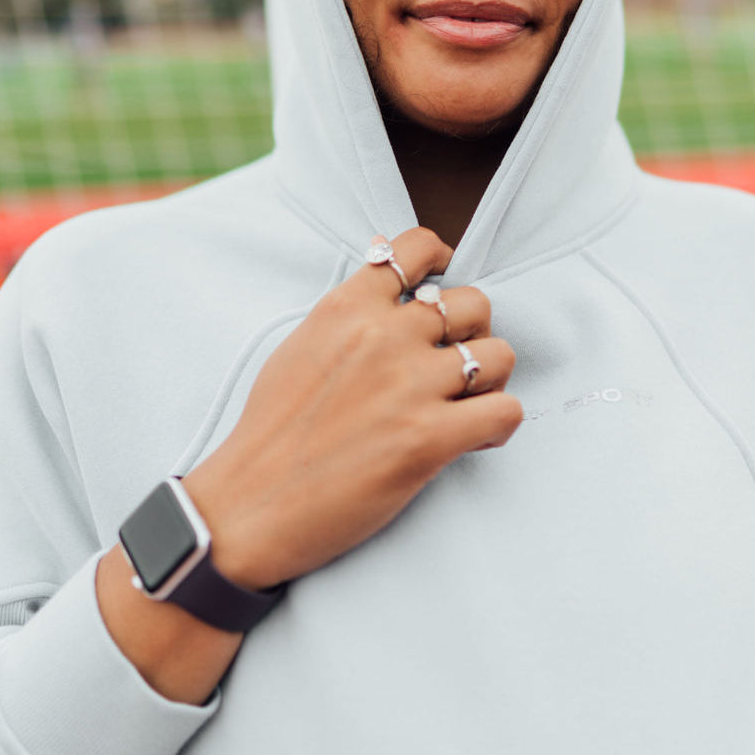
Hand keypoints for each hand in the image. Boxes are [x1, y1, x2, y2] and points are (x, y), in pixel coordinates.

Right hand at [184, 227, 520, 589]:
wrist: (249, 505)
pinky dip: (498, 424)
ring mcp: (409, 386)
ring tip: (468, 402)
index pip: (415, 249)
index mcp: (346, 308)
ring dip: (491, 379)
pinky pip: (505, 411)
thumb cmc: (270, 433)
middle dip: (472, 331)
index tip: (443, 284)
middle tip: (454, 361)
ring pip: (498, 355)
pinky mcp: (429, 438)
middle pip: (473, 304)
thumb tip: (385, 282)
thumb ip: (348, 314)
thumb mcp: (300, 346)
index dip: (441, 263)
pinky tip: (474, 437)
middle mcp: (383, 337)